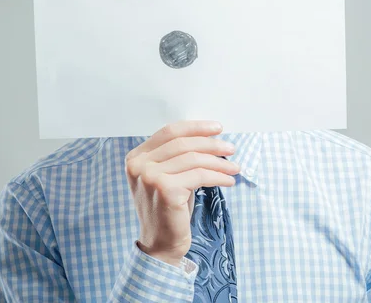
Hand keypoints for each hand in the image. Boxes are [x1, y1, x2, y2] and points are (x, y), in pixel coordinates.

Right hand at [125, 120, 239, 266]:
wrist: (160, 244)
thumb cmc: (167, 208)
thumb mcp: (167, 176)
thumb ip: (176, 155)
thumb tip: (210, 138)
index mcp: (136, 157)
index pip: (169, 132)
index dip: (196, 127)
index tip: (217, 128)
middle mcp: (139, 165)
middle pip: (183, 143)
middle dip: (211, 144)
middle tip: (231, 148)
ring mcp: (150, 177)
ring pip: (194, 159)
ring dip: (219, 162)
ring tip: (234, 167)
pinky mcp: (165, 190)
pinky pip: (200, 176)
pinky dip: (218, 176)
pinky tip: (229, 180)